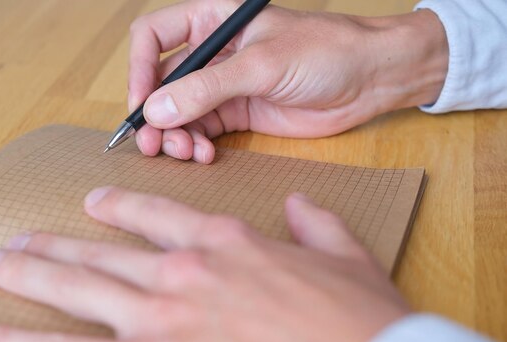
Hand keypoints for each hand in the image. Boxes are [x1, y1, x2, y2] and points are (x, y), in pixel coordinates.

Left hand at [0, 187, 408, 341]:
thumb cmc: (363, 327)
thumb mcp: (350, 262)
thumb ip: (318, 226)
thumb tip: (301, 205)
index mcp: (230, 243)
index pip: (160, 215)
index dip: (122, 205)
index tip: (96, 201)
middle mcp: (184, 269)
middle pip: (102, 251)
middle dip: (56, 245)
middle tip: (19, 241)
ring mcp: (160, 314)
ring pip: (74, 287)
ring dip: (28, 275)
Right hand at [129, 0, 447, 162]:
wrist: (368, 79)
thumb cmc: (325, 50)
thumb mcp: (262, 63)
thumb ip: (208, 86)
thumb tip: (157, 109)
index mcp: (212, 20)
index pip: (154, 37)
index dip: (138, 70)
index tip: (140, 104)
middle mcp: (211, 53)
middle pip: (161, 82)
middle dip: (154, 114)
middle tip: (152, 144)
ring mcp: (222, 86)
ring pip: (178, 112)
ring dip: (174, 136)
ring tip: (184, 153)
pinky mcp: (237, 114)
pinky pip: (201, 131)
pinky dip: (195, 146)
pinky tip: (203, 155)